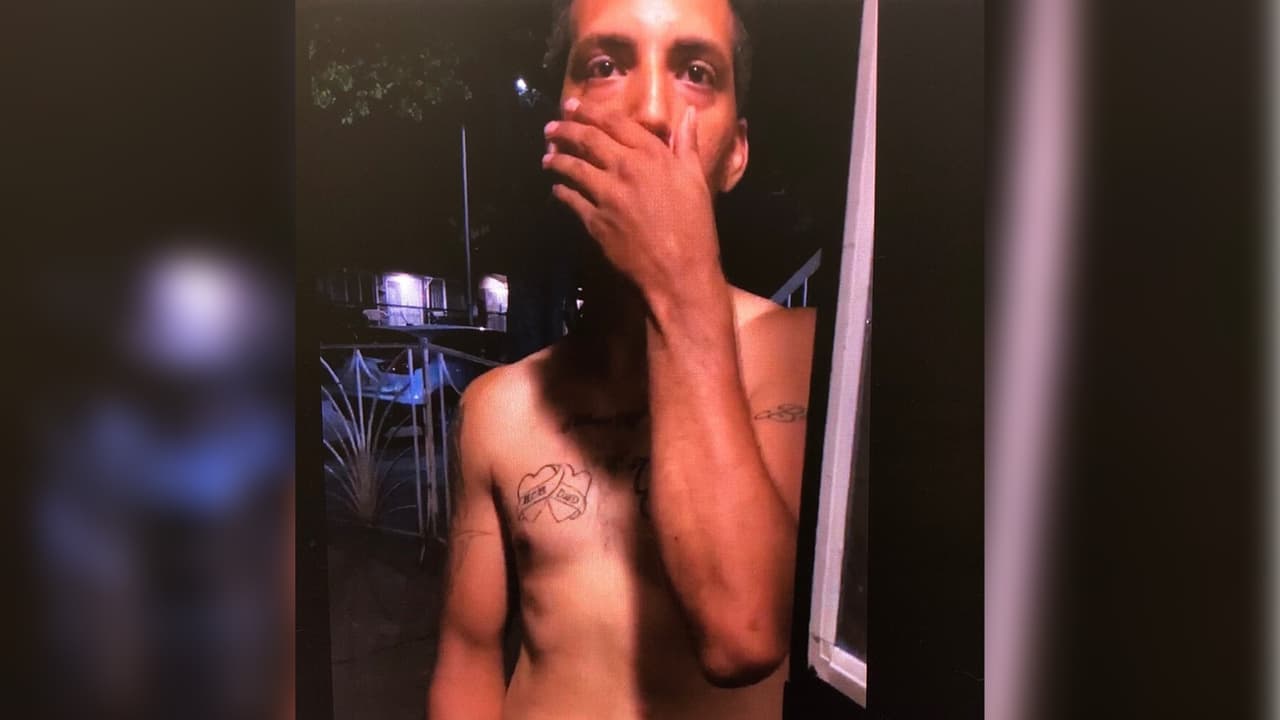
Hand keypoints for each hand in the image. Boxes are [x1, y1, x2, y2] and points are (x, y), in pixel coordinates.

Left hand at [543, 98, 721, 302]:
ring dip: (557, 159)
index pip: (614, 122)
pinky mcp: (596, 221)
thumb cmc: (695, 227)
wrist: (679, 272)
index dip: (590, 111)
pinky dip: (561, 192)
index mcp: (652, 155)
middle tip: (551, 126)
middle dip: (565, 129)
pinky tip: (557, 189)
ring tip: (547, 156)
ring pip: (574, 168)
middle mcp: (626, 169)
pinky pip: (572, 200)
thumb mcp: (696, 180)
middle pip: (588, 140)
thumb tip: (689, 113)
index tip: (573, 105)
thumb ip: (687, 144)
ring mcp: (608, 195)